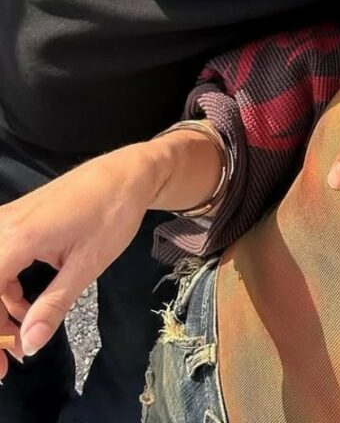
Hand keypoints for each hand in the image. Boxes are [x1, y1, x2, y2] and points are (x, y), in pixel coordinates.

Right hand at [0, 145, 158, 374]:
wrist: (128, 172)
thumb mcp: (87, 264)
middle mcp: (3, 227)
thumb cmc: (113, 212)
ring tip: (20, 339)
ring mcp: (7, 222)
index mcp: (15, 239)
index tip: (0, 365)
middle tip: (7, 362)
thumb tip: (30, 344)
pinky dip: (4, 291)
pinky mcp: (16, 222)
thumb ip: (54, 304)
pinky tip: (25, 309)